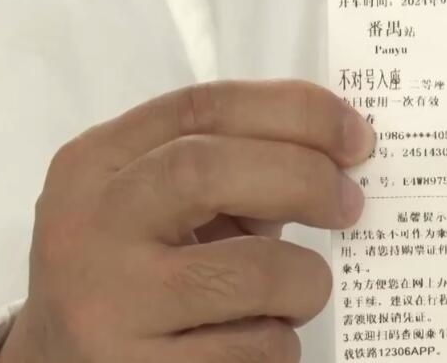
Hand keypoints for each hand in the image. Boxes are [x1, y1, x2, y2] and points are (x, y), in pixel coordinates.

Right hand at [0, 80, 374, 362]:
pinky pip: (251, 350)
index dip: (294, 112)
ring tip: (300, 290)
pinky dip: (279, 340)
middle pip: (209, 171)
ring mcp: (108, 305)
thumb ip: (228, 173)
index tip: (356, 134)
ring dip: (304, 280)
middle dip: (303, 178)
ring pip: (250, 273)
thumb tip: (338, 163)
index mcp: (97, 164)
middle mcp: (90, 226)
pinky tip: (259, 337)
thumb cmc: (135, 273)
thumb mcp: (157, 208)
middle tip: (350, 204)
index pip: (203, 109)